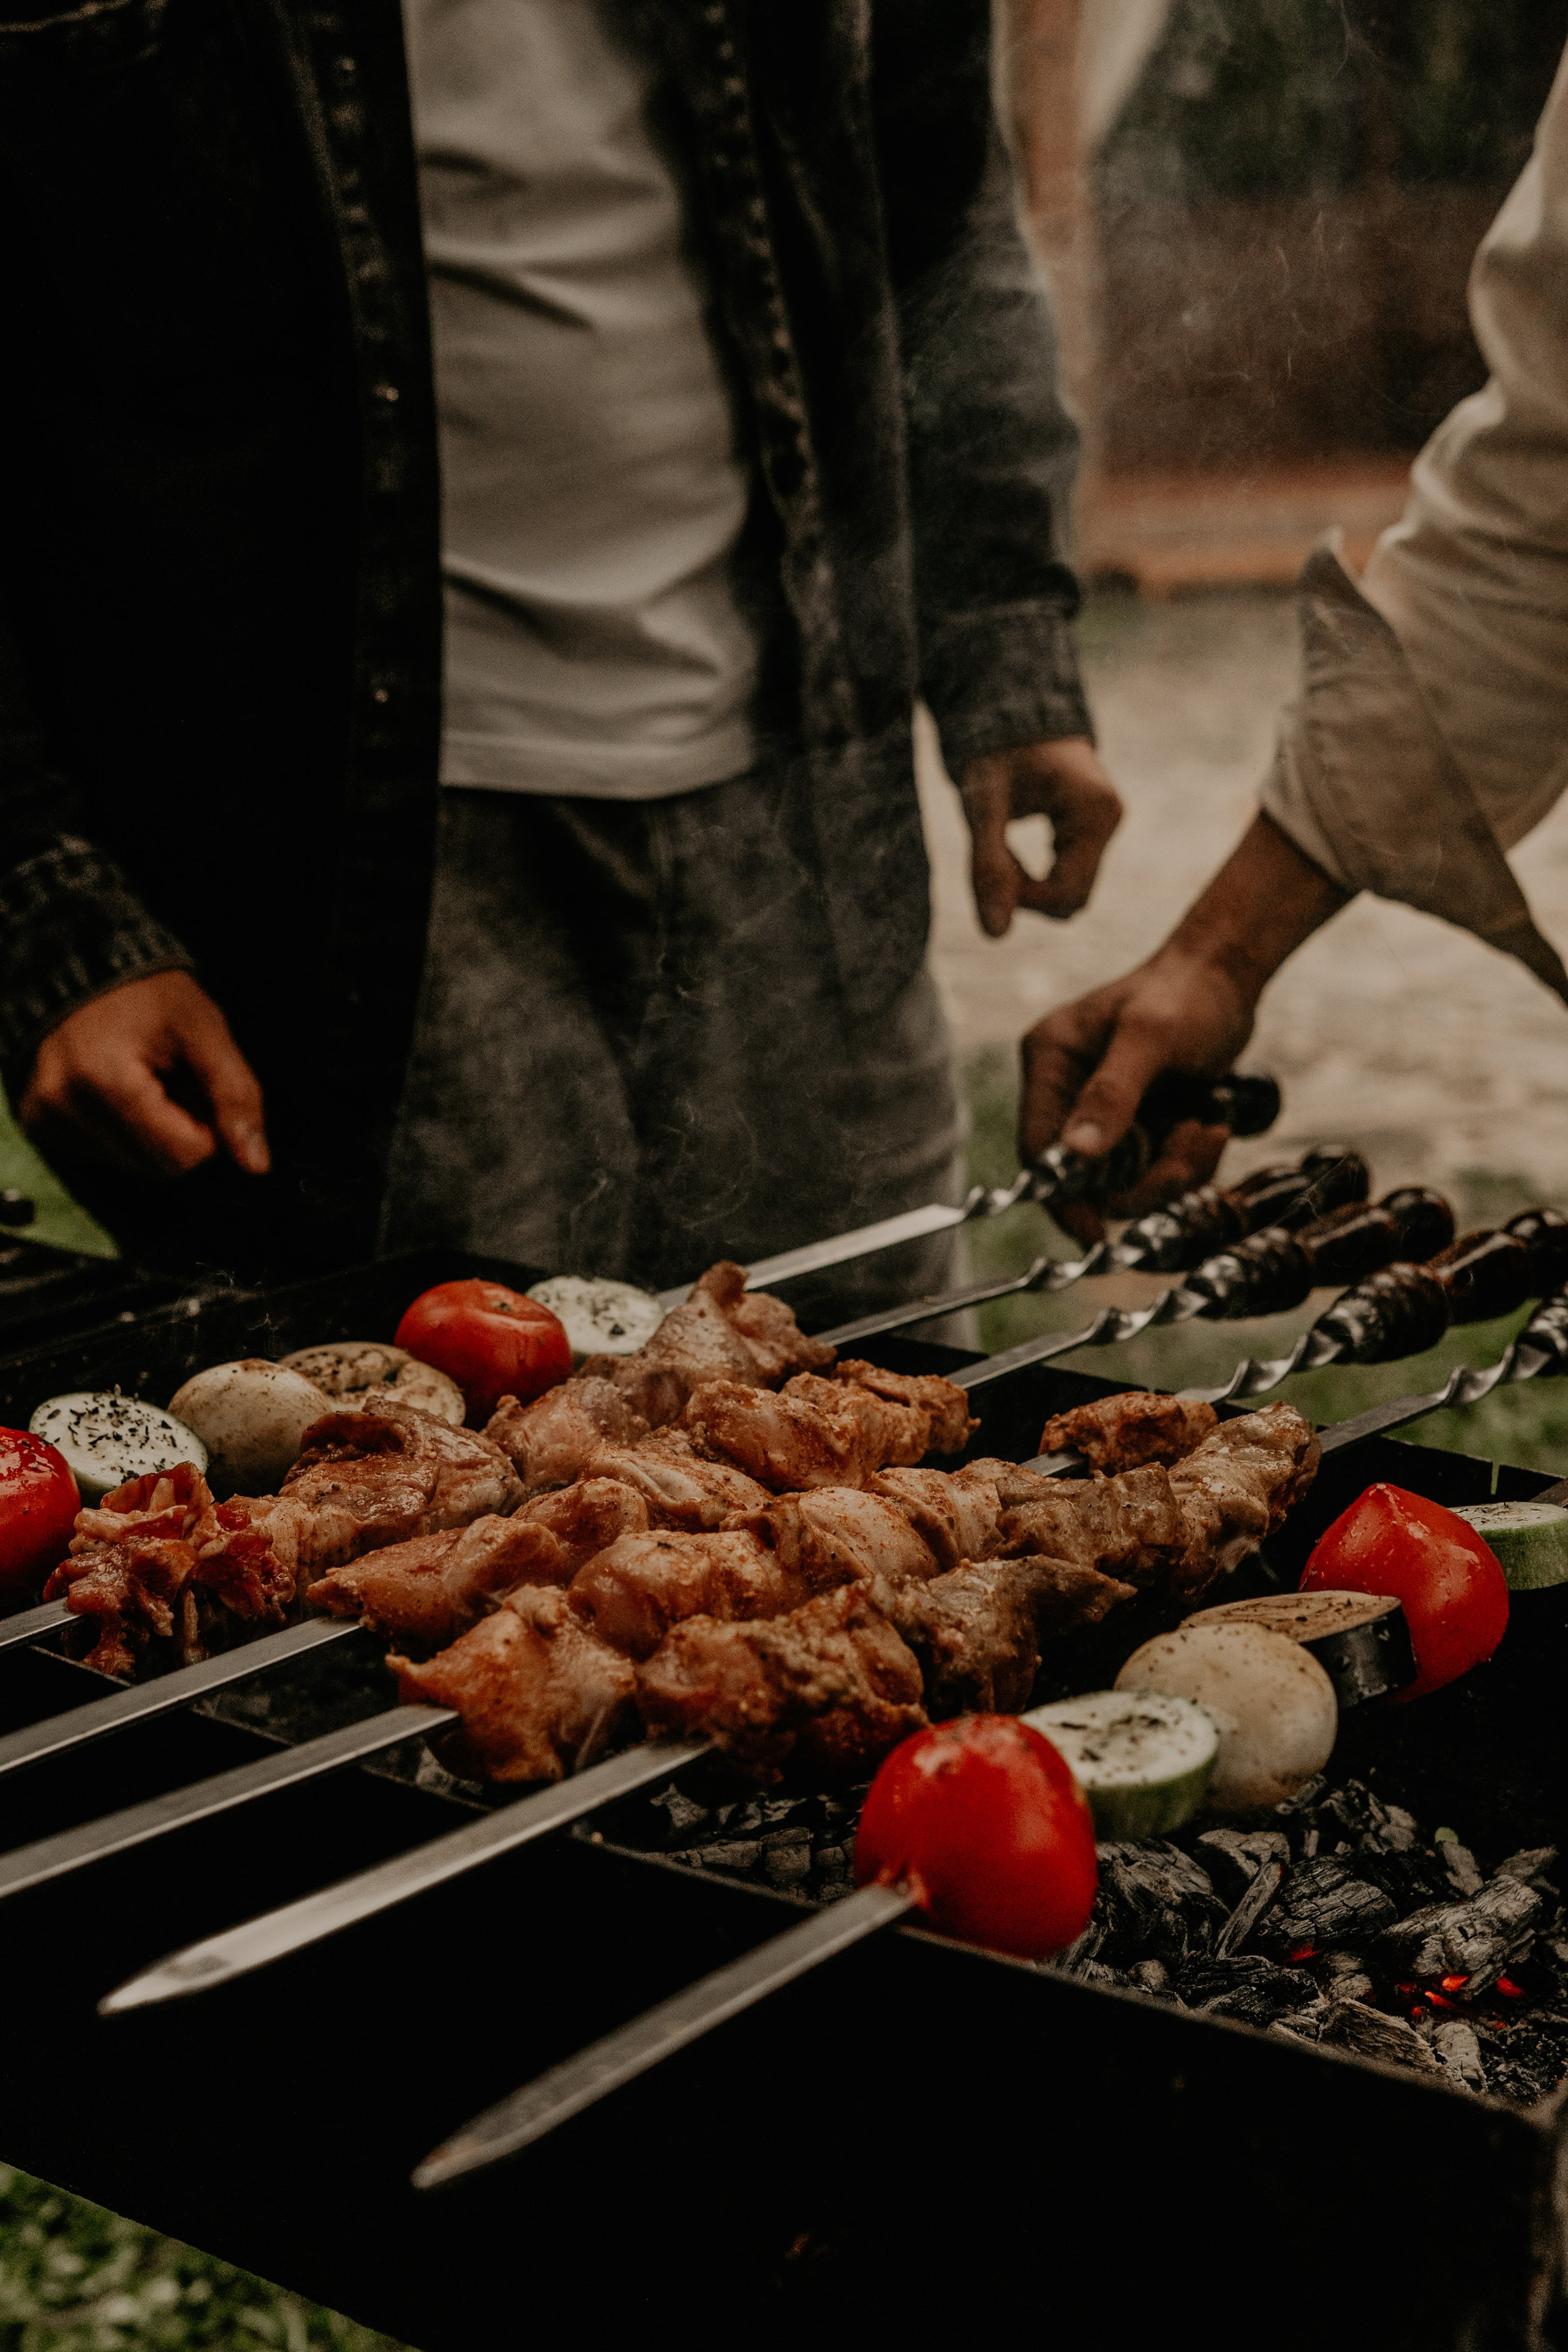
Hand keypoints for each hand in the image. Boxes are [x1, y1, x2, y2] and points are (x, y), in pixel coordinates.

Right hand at [19, 971, 269, 1180]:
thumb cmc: (149, 993)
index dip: (207, 1131)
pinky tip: (114, 1088)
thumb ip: (235, 1096)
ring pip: (129, 1164)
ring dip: (149, 1131)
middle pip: (154, 1166)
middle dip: (178, 1130)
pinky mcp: (38, 1123)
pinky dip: (120, 1129)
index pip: (180, 1157)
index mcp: (102, 1081)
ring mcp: (44, 1117)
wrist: (84, 963)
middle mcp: (61, 1106)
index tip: (199, 1089)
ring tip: (140, 1077)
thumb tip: (256, 1165)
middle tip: (169, 1078)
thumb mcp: (205, 1031)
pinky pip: (100, 1153)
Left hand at [960, 736, 1120, 936]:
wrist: (1010, 716)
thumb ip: (987, 866)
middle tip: (990, 856)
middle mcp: (1110, 819)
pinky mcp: (1094, 831)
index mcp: (1095, 811)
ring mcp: (1106, 826)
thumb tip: (996, 936)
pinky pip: (1069, 875)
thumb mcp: (983, 806)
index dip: (1022, 898)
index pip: (1067, 892)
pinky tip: (1011, 849)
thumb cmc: (995, 753)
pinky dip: (1036, 875)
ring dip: (1030, 885)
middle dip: (1027, 892)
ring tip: (999, 846)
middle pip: (1073, 897)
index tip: (988, 872)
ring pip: (1071, 890)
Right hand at [1020, 954, 1256, 1241]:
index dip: (1062, 1196)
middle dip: (1145, 1177)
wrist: (1228, 978)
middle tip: (1192, 1143)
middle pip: (1087, 1177)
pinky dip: (1190, 1160)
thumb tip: (1076, 1154)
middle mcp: (1069, 1093)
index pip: (1038, 1148)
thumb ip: (1112, 1094)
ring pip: (1129, 1182)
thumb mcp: (1150, 1039)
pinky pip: (1158, 1171)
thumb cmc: (1186, 994)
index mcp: (1051, 1062)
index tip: (1095, 1234)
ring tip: (1208, 1124)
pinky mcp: (1140, 1126)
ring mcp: (1106, 1114)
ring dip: (1176, 1167)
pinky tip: (1211, 1122)